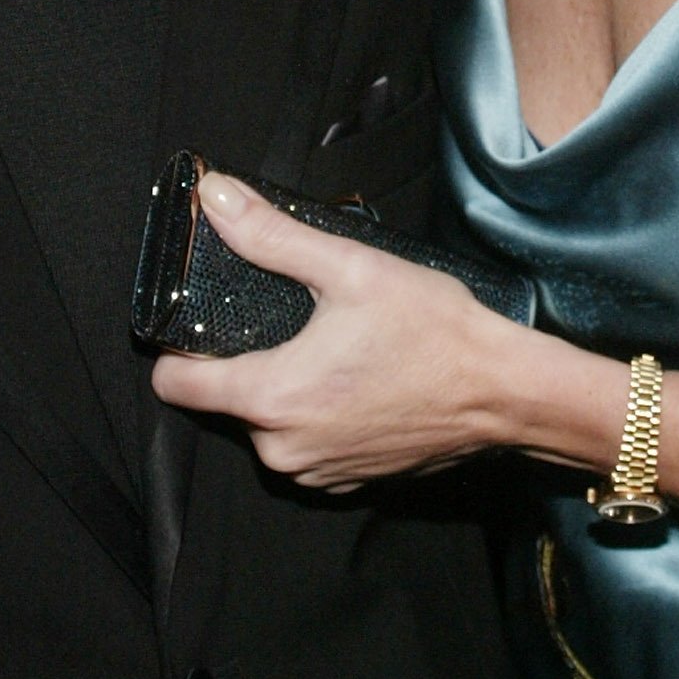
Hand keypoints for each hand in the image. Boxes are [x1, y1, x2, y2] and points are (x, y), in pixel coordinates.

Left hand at [149, 174, 521, 486]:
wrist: (503, 392)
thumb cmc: (435, 331)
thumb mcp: (350, 267)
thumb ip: (270, 235)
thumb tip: (215, 197)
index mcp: (271, 396)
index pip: (174, 384)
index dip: (178, 348)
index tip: (201, 325)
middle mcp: (283, 448)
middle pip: (225, 401)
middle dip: (250, 362)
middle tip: (298, 325)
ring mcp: (316, 471)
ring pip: (267, 426)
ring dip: (286, 393)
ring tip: (334, 354)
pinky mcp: (346, 481)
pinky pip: (306, 447)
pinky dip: (319, 418)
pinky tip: (356, 385)